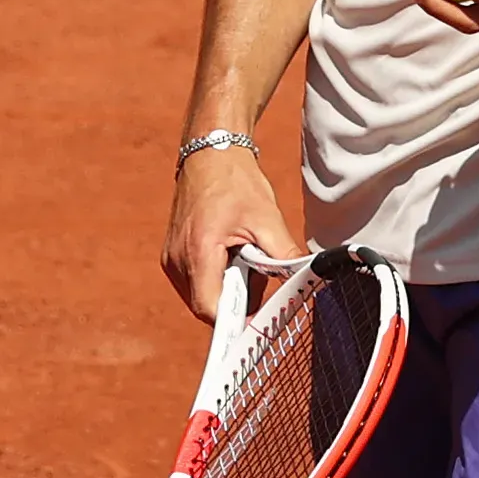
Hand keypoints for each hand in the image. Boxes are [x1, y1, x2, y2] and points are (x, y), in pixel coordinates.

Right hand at [162, 145, 298, 321]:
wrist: (211, 155)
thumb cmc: (236, 183)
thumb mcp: (268, 220)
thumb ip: (284, 255)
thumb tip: (306, 279)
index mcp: (198, 251)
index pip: (210, 308)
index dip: (235, 321)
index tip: (259, 322)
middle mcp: (177, 260)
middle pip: (207, 306)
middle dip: (237, 302)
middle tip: (259, 276)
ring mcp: (172, 259)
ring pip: (202, 296)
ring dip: (228, 289)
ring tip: (245, 258)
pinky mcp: (173, 256)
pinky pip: (197, 283)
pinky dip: (218, 278)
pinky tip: (233, 255)